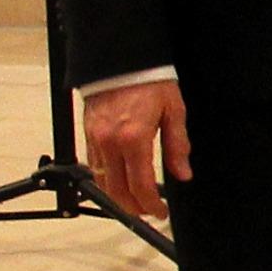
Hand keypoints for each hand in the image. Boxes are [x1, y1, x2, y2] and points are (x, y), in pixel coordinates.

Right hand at [81, 77, 191, 223]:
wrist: (121, 57)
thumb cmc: (148, 79)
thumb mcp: (173, 110)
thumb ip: (177, 146)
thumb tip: (183, 173)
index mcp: (134, 139)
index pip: (141, 187)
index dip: (152, 206)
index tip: (160, 213)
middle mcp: (111, 143)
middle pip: (118, 192)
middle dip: (134, 209)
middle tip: (148, 212)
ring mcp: (96, 140)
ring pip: (102, 183)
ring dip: (118, 198)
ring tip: (135, 201)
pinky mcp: (87, 134)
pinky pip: (94, 167)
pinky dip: (105, 180)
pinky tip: (118, 181)